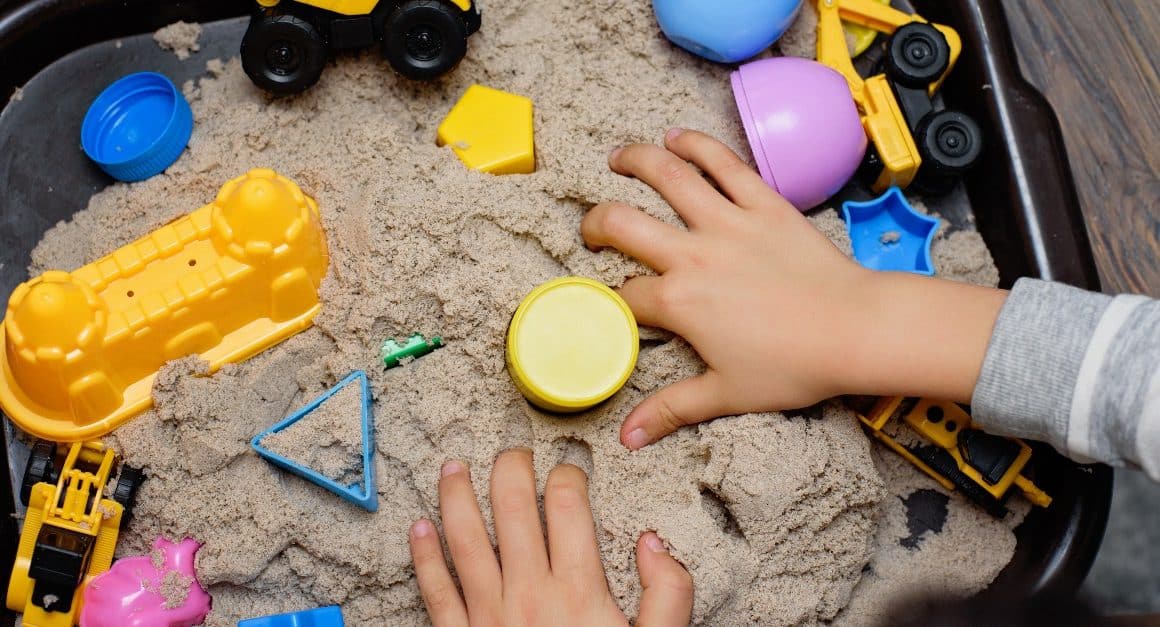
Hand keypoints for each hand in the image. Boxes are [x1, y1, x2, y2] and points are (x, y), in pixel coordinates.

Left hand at [409, 449, 693, 625]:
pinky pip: (435, 591)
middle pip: (513, 506)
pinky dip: (424, 557)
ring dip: (455, 496)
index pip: (568, 505)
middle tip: (513, 450)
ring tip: (452, 467)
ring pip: (465, 538)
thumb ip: (669, 594)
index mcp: (580, 590)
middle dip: (511, 467)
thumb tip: (652, 542)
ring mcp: (488, 616)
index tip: (572, 467)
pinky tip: (418, 529)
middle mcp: (529, 593)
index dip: (569, 474)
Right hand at [582, 129, 1007, 449]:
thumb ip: (671, 410)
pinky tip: (676, 137)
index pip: (627, 296)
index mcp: (680, 302)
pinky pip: (724, 164)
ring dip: (635, 161)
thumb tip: (628, 438)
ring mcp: (728, 222)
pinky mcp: (763, 203)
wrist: (856, 329)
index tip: (617, 308)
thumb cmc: (794, 365)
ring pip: (668, 176)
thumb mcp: (726, 394)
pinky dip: (697, 145)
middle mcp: (694, 255)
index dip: (614, 303)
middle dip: (596, 224)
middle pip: (623, 225)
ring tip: (617, 158)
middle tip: (592, 228)